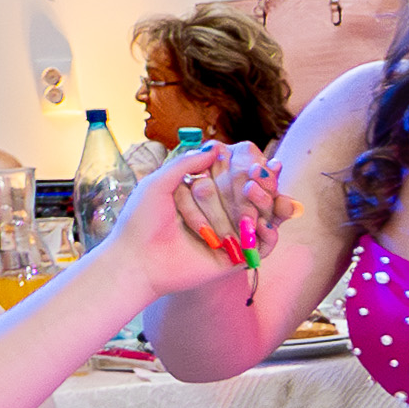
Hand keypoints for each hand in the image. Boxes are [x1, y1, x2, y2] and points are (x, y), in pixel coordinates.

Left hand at [127, 137, 289, 296]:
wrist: (137, 260)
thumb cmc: (141, 222)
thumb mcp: (158, 183)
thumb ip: (186, 163)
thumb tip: (215, 147)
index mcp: (203, 195)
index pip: (234, 177)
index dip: (248, 169)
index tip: (256, 160)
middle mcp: (220, 213)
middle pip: (252, 196)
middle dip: (260, 184)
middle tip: (260, 172)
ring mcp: (230, 235)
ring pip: (261, 217)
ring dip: (265, 203)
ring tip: (254, 192)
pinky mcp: (236, 257)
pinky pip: (264, 246)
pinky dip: (270, 234)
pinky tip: (263, 224)